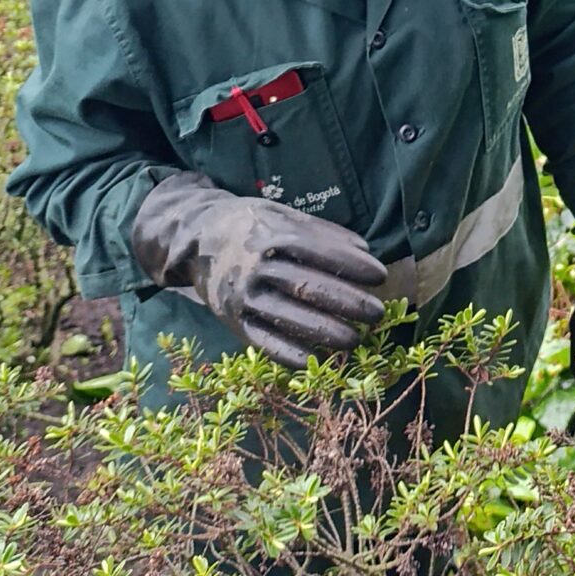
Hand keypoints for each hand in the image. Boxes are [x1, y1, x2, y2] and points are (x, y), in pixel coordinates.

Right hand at [129, 171, 389, 370]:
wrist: (194, 238)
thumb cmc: (250, 224)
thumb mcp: (282, 214)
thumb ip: (322, 232)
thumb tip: (364, 250)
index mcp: (271, 236)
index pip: (317, 252)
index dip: (351, 265)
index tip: (379, 276)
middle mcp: (255, 267)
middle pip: (306, 287)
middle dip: (346, 302)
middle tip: (377, 313)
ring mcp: (242, 296)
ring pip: (287, 316)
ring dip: (324, 331)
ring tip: (356, 339)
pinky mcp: (232, 320)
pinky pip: (262, 340)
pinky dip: (288, 353)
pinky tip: (315, 361)